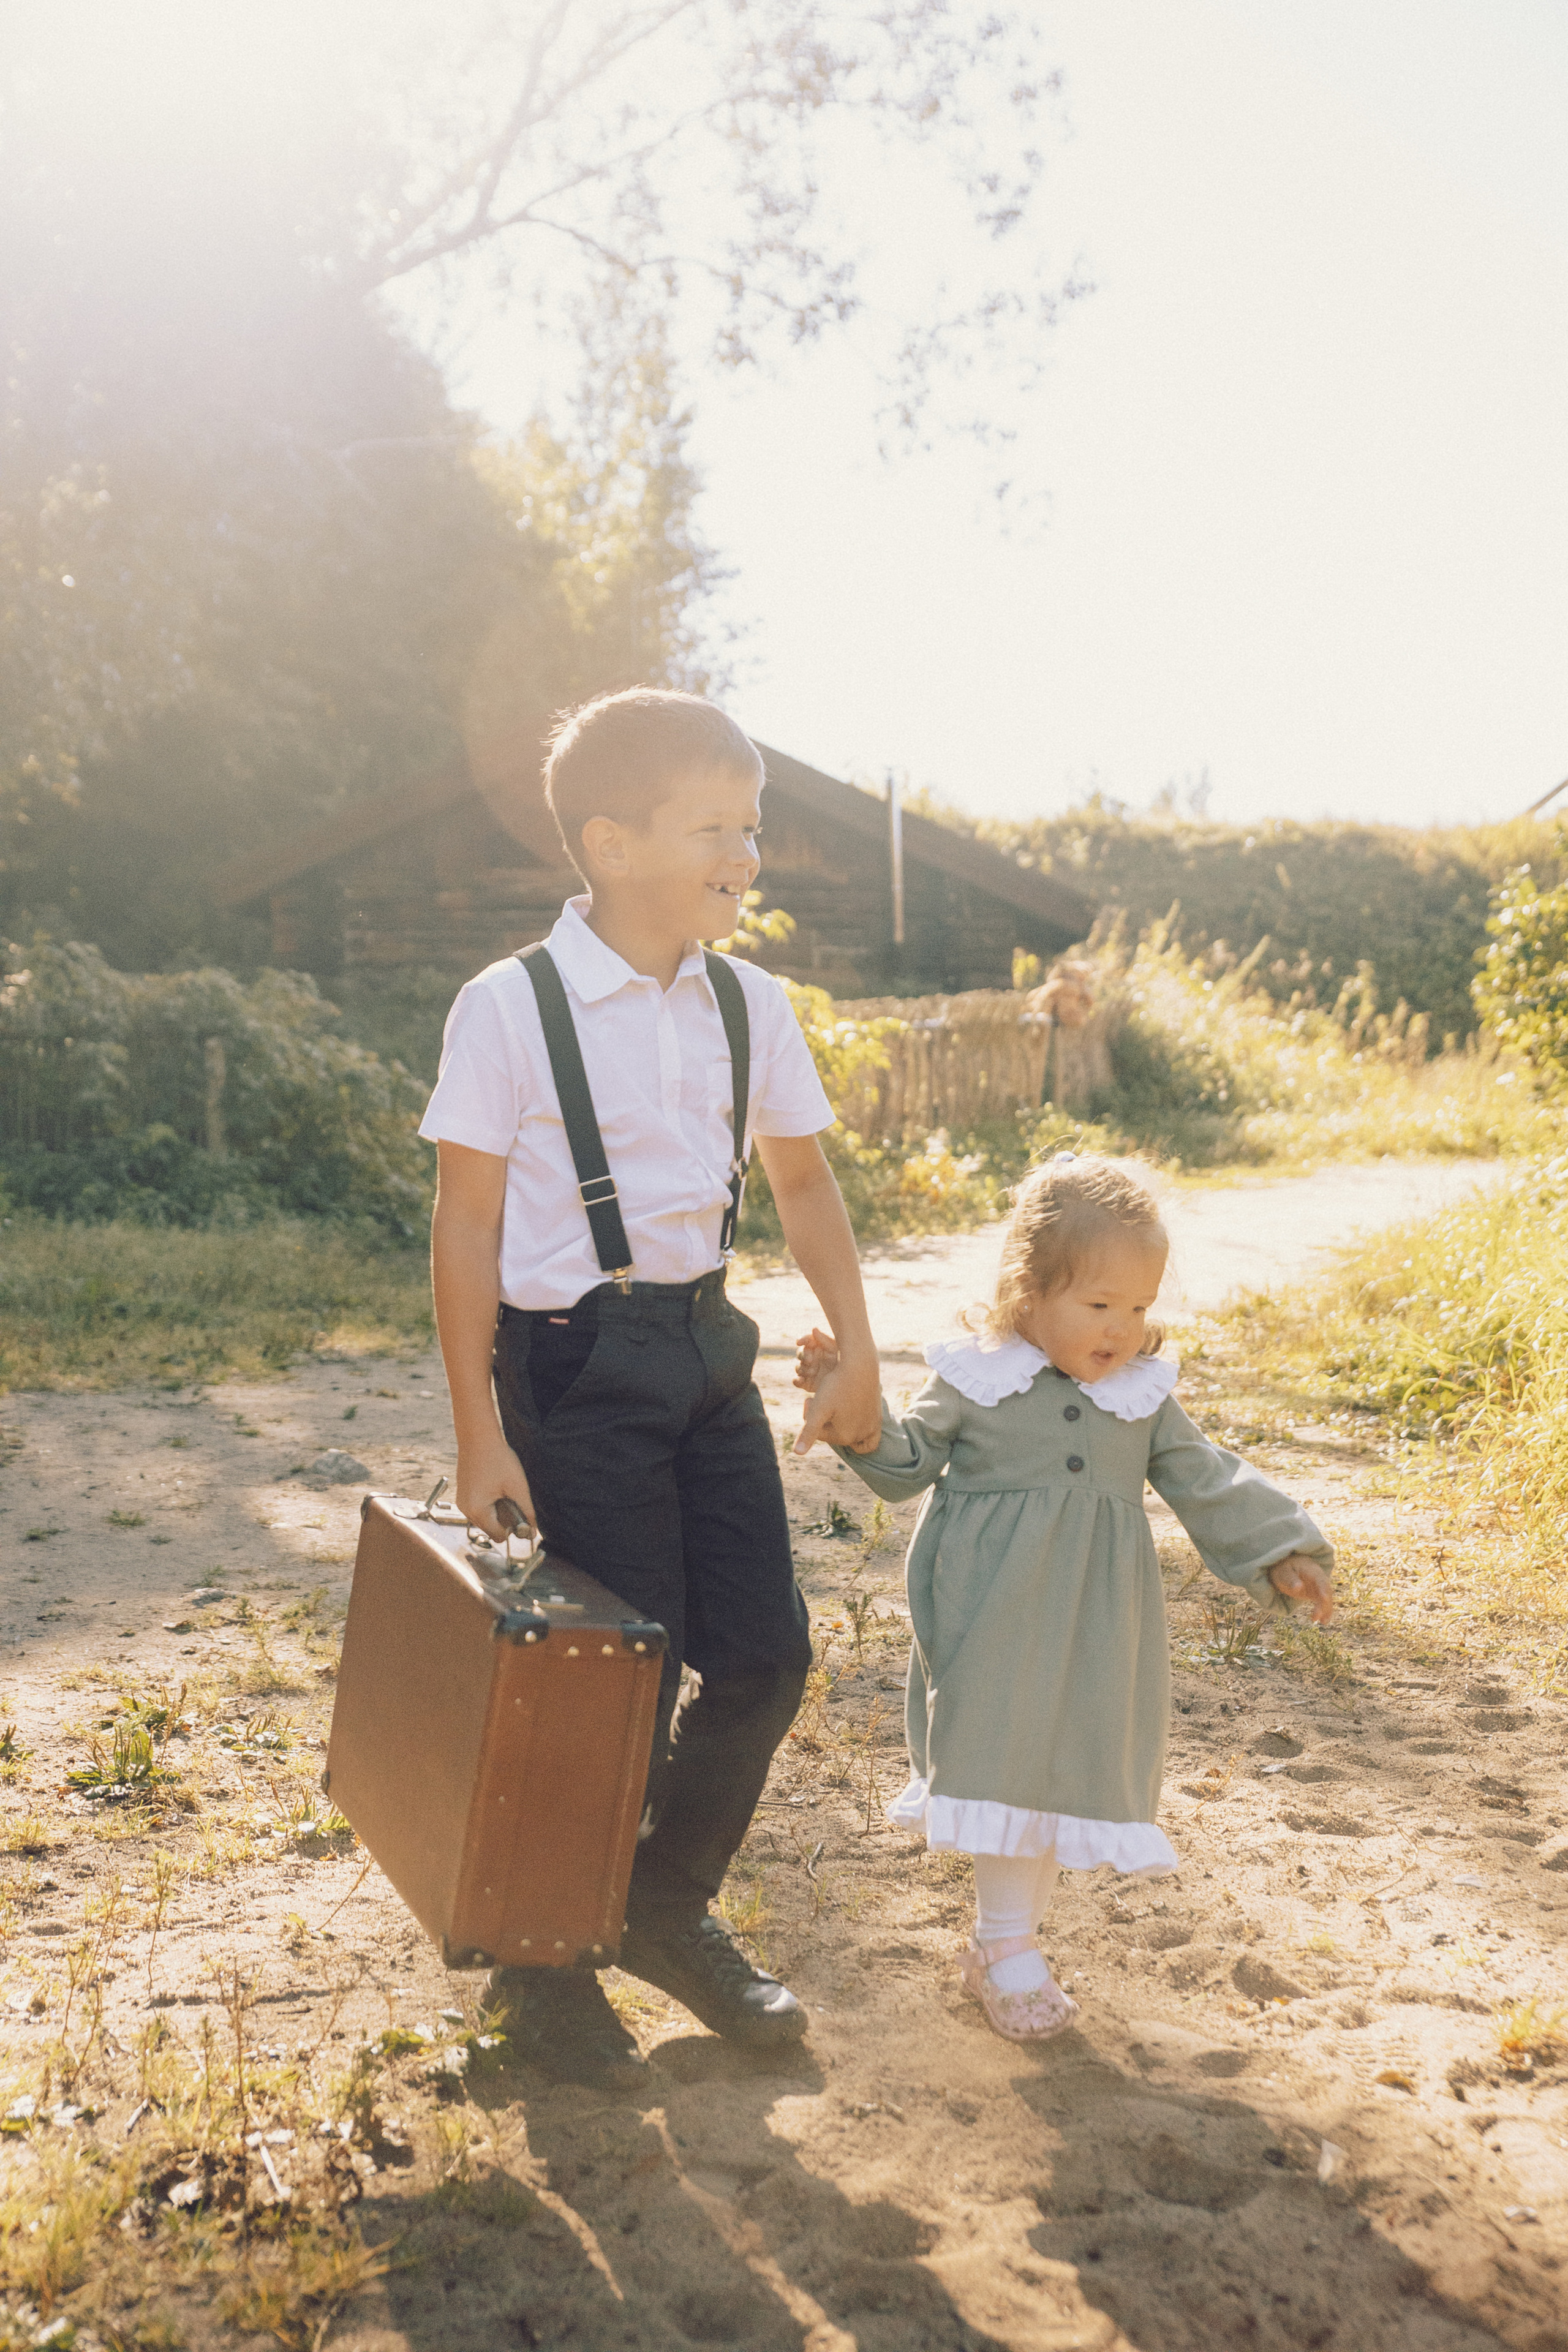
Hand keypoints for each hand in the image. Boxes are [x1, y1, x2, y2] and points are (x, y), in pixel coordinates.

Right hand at [455, 1436, 536, 1543]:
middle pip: (490, 1529)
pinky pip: (478, 1508)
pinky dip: (488, 1503)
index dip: (513, 1527)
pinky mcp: (462, 1494)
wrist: (478, 1436)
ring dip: (496, 1510)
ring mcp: (461, 1502)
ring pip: (485, 1519)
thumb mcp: (518, 1486)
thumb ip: (526, 1512)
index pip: (499, 1536)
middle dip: (504, 1518)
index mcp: (477, 1510)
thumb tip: (532, 1533)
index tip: (519, 1511)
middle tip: (510, 1496)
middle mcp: (465, 1509)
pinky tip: (494, 1485)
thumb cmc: (497, 1458)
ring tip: (502, 1489)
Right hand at [792, 1325, 837, 1394]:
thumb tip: (813, 1329)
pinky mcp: (807, 1383)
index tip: (799, 1342)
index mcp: (817, 1347)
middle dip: (803, 1356)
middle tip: (811, 1360)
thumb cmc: (844, 1360)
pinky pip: (797, 1381)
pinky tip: (801, 1380)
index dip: (802, 1340)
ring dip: (803, 1369)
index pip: (806, 1341)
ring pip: (798, 1367)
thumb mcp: (836, 1348)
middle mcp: (811, 1358)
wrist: (850, 1379)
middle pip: (800, 1354)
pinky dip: (797, 1381)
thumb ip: (824, 1339)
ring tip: (813, 1372)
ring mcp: (809, 1370)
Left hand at [794, 1341, 881, 1456]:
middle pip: (833, 1432)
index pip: (818, 1433)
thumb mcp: (819, 1409)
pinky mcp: (878, 1418)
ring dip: (838, 1421)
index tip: (809, 1398)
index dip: (810, 1415)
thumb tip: (797, 1454)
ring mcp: (871, 1428)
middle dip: (824, 1418)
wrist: (860, 1366)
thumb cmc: (837, 1386)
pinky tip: (852, 1419)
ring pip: (848, 1432)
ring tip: (833, 1404)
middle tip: (820, 1397)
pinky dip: (859, 1431)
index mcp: (844, 1437)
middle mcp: (860, 1436)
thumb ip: (808, 1432)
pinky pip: (869, 1436)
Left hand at [1268, 1554, 1333, 1623]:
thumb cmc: (1283, 1568)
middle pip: (1326, 1591)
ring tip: (1323, 1622)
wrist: (1286, 1567)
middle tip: (1316, 1616)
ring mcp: (1319, 1586)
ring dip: (1326, 1610)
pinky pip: (1323, 1603)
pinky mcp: (1317, 1594)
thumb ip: (1290, 1580)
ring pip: (1327, 1598)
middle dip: (1324, 1604)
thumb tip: (1299, 1587)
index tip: (1323, 1598)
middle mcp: (1319, 1578)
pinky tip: (1324, 1621)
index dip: (1323, 1588)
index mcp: (1311, 1570)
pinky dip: (1324, 1612)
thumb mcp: (1283, 1573)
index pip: (1320, 1579)